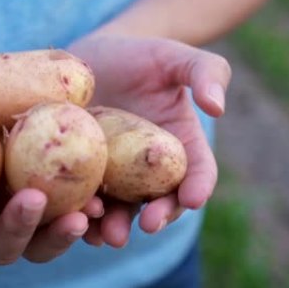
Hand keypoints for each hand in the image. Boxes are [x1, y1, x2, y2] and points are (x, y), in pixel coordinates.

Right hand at [0, 98, 103, 263]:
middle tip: (33, 199)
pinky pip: (69, 216)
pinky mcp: (51, 204)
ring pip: (41, 243)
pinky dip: (86, 213)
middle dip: (19, 229)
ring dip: (60, 233)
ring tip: (81, 213)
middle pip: (2, 248)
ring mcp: (21, 221)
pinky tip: (101, 200)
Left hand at [68, 34, 231, 246]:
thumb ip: (206, 72)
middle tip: (148, 224)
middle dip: (157, 217)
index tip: (193, 198)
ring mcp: (115, 175)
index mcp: (181, 146)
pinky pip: (82, 199)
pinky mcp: (82, 174)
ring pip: (119, 210)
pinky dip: (79, 213)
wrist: (94, 55)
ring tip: (104, 232)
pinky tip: (71, 218)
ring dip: (114, 225)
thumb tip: (217, 106)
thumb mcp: (175, 56)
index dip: (198, 187)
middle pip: (160, 202)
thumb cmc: (141, 55)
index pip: (198, 173)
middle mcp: (150, 170)